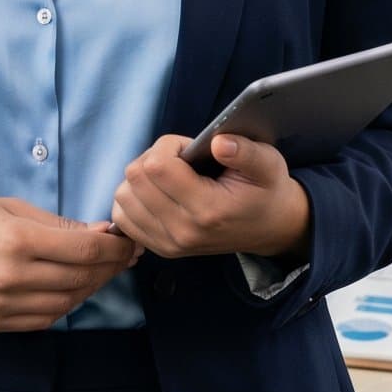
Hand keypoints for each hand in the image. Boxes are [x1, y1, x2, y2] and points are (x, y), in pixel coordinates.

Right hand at [0, 196, 139, 331]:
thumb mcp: (10, 207)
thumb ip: (58, 224)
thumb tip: (102, 234)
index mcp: (16, 240)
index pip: (85, 251)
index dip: (115, 249)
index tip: (129, 241)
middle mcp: (11, 277)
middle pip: (81, 279)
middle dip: (110, 268)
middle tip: (125, 256)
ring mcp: (1, 305)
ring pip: (67, 303)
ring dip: (92, 287)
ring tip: (102, 272)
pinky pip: (44, 320)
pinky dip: (66, 305)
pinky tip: (73, 288)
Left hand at [111, 133, 310, 263]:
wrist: (269, 228)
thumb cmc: (266, 190)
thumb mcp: (268, 163)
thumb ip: (245, 152)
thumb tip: (219, 143)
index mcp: (208, 209)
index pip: (157, 166)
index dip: (168, 146)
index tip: (189, 148)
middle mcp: (183, 231)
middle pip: (135, 179)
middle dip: (153, 158)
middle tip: (179, 159)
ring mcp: (169, 243)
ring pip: (124, 196)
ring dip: (141, 178)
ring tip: (169, 176)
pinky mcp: (160, 248)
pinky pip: (122, 217)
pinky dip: (133, 199)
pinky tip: (157, 193)